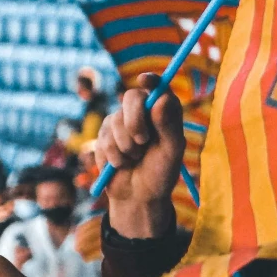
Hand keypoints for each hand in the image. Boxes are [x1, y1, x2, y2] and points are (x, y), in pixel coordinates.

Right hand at [94, 86, 185, 240]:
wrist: (137, 196)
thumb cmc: (161, 172)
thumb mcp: (172, 152)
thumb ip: (169, 125)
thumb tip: (161, 99)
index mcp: (161, 111)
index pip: (156, 86)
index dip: (150, 80)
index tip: (145, 80)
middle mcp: (140, 112)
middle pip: (131, 97)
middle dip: (135, 121)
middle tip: (142, 142)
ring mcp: (119, 122)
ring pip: (116, 120)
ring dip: (127, 146)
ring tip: (135, 159)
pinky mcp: (103, 136)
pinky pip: (105, 139)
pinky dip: (115, 156)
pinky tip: (122, 164)